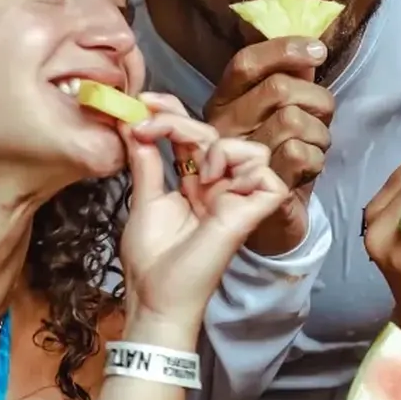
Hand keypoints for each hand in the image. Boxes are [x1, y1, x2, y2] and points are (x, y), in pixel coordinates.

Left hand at [118, 98, 290, 330]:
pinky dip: (246, 171)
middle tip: (147, 127)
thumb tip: (132, 125)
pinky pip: (269, 177)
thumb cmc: (151, 260)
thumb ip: (146, 162)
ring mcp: (236, 200)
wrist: (156, 297)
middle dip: (179, 122)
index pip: (192, 135)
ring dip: (220, 149)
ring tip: (195, 174)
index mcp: (193, 184)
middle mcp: (217, 188)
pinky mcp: (250, 215)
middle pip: (214, 134)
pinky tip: (216, 184)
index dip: (173, 112)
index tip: (144, 102)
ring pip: (251, 150)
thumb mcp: (144, 200)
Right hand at [203, 37, 333, 253]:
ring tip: (313, 148)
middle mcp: (223, 127)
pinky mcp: (256, 185)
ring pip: (294, 121)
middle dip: (316, 100)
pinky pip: (300, 154)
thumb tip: (310, 51)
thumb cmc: (277, 161)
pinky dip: (316, 160)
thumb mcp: (281, 117)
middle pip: (280, 89)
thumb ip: (291, 82)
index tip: (318, 51)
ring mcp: (237, 158)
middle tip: (321, 118)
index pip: (246, 63)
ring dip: (319, 135)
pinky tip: (308, 170)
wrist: (271, 222)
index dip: (284, 49)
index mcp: (224, 104)